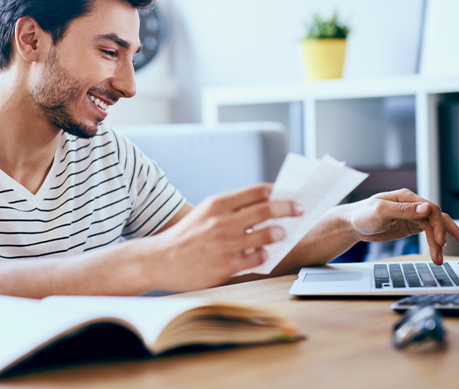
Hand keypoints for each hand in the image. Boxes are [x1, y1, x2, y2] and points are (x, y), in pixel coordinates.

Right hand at [149, 184, 301, 290]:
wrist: (159, 260)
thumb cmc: (186, 236)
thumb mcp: (205, 213)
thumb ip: (231, 209)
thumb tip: (264, 205)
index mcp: (217, 204)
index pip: (256, 191)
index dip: (278, 192)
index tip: (289, 194)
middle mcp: (222, 221)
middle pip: (266, 210)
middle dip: (288, 209)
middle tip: (299, 210)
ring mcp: (225, 244)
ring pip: (266, 234)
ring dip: (278, 233)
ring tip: (281, 233)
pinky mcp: (226, 266)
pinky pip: (257, 258)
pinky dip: (264, 255)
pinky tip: (263, 254)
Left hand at [338, 189, 458, 264]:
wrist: (351, 224)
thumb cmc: (361, 215)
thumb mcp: (380, 211)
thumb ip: (404, 210)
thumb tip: (426, 208)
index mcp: (406, 198)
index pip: (430, 209)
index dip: (438, 225)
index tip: (440, 241)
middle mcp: (412, 205)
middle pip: (437, 217)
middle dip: (450, 232)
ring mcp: (412, 216)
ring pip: (436, 225)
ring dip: (445, 239)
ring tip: (454, 252)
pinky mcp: (410, 226)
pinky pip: (430, 231)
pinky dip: (440, 238)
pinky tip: (450, 243)